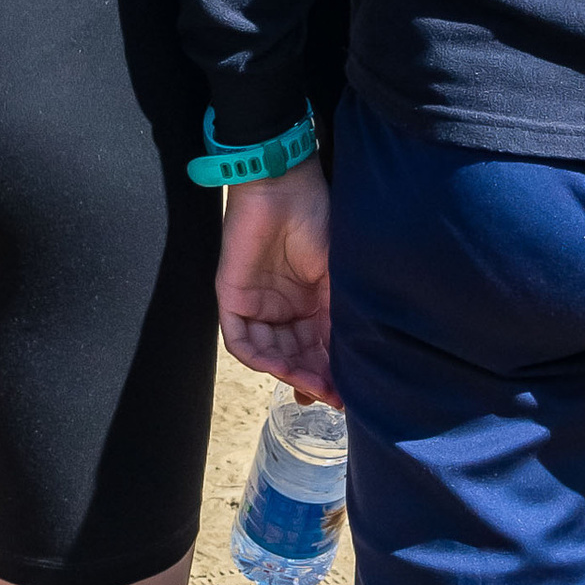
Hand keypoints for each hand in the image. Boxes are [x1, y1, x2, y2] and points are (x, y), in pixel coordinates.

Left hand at [217, 162, 333, 397]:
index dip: (331, 375)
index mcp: (309, 304)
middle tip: (331, 396)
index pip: (318, 351)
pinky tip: (282, 367)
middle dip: (312, 380)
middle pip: (294, 358)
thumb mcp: (339, 278)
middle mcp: (283, 310)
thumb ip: (340, 319)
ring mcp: (257, 306)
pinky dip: (260, 358)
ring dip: (289, 374)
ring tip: (312, 386)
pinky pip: (241, 341)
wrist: (286, 187)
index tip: (346, 396)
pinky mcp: (233, 298)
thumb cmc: (318, 221)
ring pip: (269, 355)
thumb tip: (351, 363)